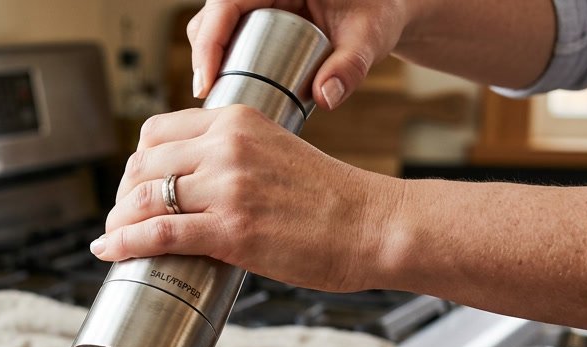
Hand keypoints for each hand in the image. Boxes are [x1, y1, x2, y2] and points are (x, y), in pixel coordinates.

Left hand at [89, 105, 400, 293]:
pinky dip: (124, 243)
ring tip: (112, 240)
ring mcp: (228, 188)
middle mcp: (227, 146)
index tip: (134, 186)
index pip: (157, 131)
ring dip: (117, 222)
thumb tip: (193, 186)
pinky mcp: (231, 229)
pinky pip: (158, 233)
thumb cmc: (330, 200)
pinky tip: (109, 252)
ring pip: (144, 199)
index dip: (136, 163)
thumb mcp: (276, 153)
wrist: (372, 225)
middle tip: (120, 219)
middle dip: (123, 196)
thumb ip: (235, 159)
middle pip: (143, 165)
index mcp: (237, 120)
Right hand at [188, 1, 410, 108]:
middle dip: (203, 57)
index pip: (225, 5)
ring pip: (212, 27)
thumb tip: (325, 98)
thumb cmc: (377, 13)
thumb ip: (352, 65)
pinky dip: (218, 61)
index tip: (206, 83)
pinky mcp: (255, 18)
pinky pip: (225, 35)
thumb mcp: (369, 36)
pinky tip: (225, 89)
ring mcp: (255, 3)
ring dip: (208, 61)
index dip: (208, 44)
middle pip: (210, 18)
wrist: (383, 11)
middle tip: (209, 97)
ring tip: (217, 96)